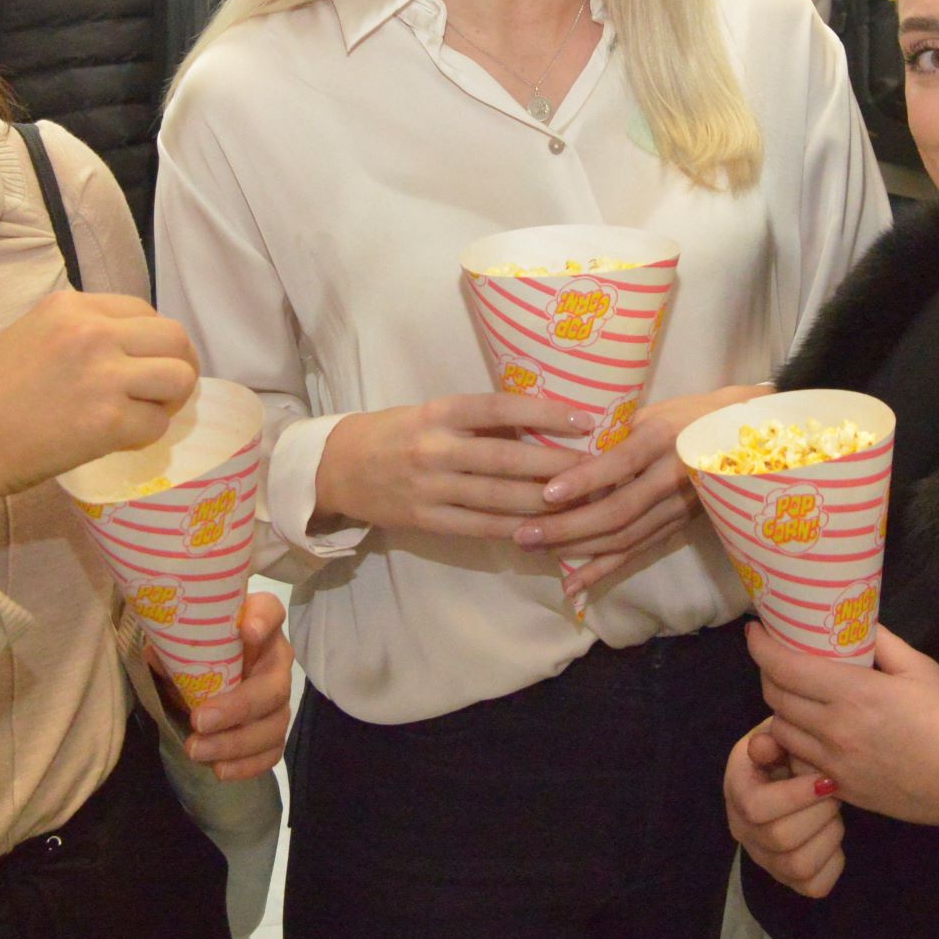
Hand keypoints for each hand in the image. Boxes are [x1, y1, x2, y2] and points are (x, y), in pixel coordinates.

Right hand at [0, 293, 197, 546]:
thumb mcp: (30, 336)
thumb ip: (78, 332)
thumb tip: (129, 349)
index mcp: (71, 306)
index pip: (144, 310)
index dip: (152, 341)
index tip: (143, 365)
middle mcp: (92, 331)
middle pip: (175, 337)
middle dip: (178, 365)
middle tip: (162, 393)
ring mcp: (104, 374)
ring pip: (180, 377)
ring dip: (171, 400)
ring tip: (146, 414)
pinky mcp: (109, 419)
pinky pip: (157, 424)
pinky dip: (145, 436)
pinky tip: (119, 439)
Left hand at [182, 593, 292, 782]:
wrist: (207, 678)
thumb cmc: (197, 650)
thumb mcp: (183, 644)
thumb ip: (173, 647)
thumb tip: (155, 656)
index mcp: (257, 625)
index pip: (271, 611)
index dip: (264, 620)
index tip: (246, 630)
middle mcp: (276, 660)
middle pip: (274, 686)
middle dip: (238, 707)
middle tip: (200, 720)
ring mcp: (280, 700)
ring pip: (273, 725)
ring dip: (235, 743)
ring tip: (196, 751)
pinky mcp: (274, 731)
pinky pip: (272, 752)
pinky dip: (247, 765)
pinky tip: (219, 770)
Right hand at [316, 393, 587, 539]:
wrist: (338, 467)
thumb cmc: (397, 432)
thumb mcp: (433, 413)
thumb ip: (479, 421)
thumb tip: (541, 424)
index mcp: (440, 412)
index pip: (501, 408)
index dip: (545, 413)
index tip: (585, 420)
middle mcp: (436, 449)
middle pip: (509, 459)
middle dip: (559, 466)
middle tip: (601, 468)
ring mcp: (431, 488)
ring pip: (501, 498)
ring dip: (547, 502)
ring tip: (584, 502)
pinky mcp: (426, 520)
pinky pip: (480, 527)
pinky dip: (516, 529)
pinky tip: (545, 529)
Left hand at [533, 384, 770, 596]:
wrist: (741, 435)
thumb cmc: (683, 415)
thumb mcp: (651, 411)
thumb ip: (613, 433)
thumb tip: (556, 448)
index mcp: (664, 437)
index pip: (621, 463)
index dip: (585, 480)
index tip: (547, 492)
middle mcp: (674, 476)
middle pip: (619, 511)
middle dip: (567, 527)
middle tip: (523, 533)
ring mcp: (679, 508)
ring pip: (625, 538)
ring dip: (577, 550)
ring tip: (534, 549)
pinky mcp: (678, 528)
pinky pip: (637, 554)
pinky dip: (603, 570)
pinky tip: (572, 584)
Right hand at [725, 720, 844, 897]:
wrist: (789, 773)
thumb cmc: (786, 752)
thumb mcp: (779, 733)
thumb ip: (775, 736)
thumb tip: (764, 747)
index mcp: (737, 790)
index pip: (755, 807)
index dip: (795, 796)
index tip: (825, 779)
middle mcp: (743, 830)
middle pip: (780, 838)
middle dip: (818, 814)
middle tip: (833, 793)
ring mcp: (765, 858)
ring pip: (798, 866)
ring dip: (828, 837)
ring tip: (833, 814)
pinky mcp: (788, 878)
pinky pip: (814, 886)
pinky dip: (833, 863)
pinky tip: (832, 838)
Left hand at [750, 621, 938, 850]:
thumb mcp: (921, 668)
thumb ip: (881, 642)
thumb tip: (855, 623)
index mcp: (854, 693)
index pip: (785, 667)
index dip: (761, 646)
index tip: (755, 631)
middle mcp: (835, 730)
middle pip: (775, 698)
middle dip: (768, 673)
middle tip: (779, 659)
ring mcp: (835, 765)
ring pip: (780, 732)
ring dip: (780, 709)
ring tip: (795, 695)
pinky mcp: (842, 791)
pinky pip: (801, 762)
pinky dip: (797, 743)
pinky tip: (815, 732)